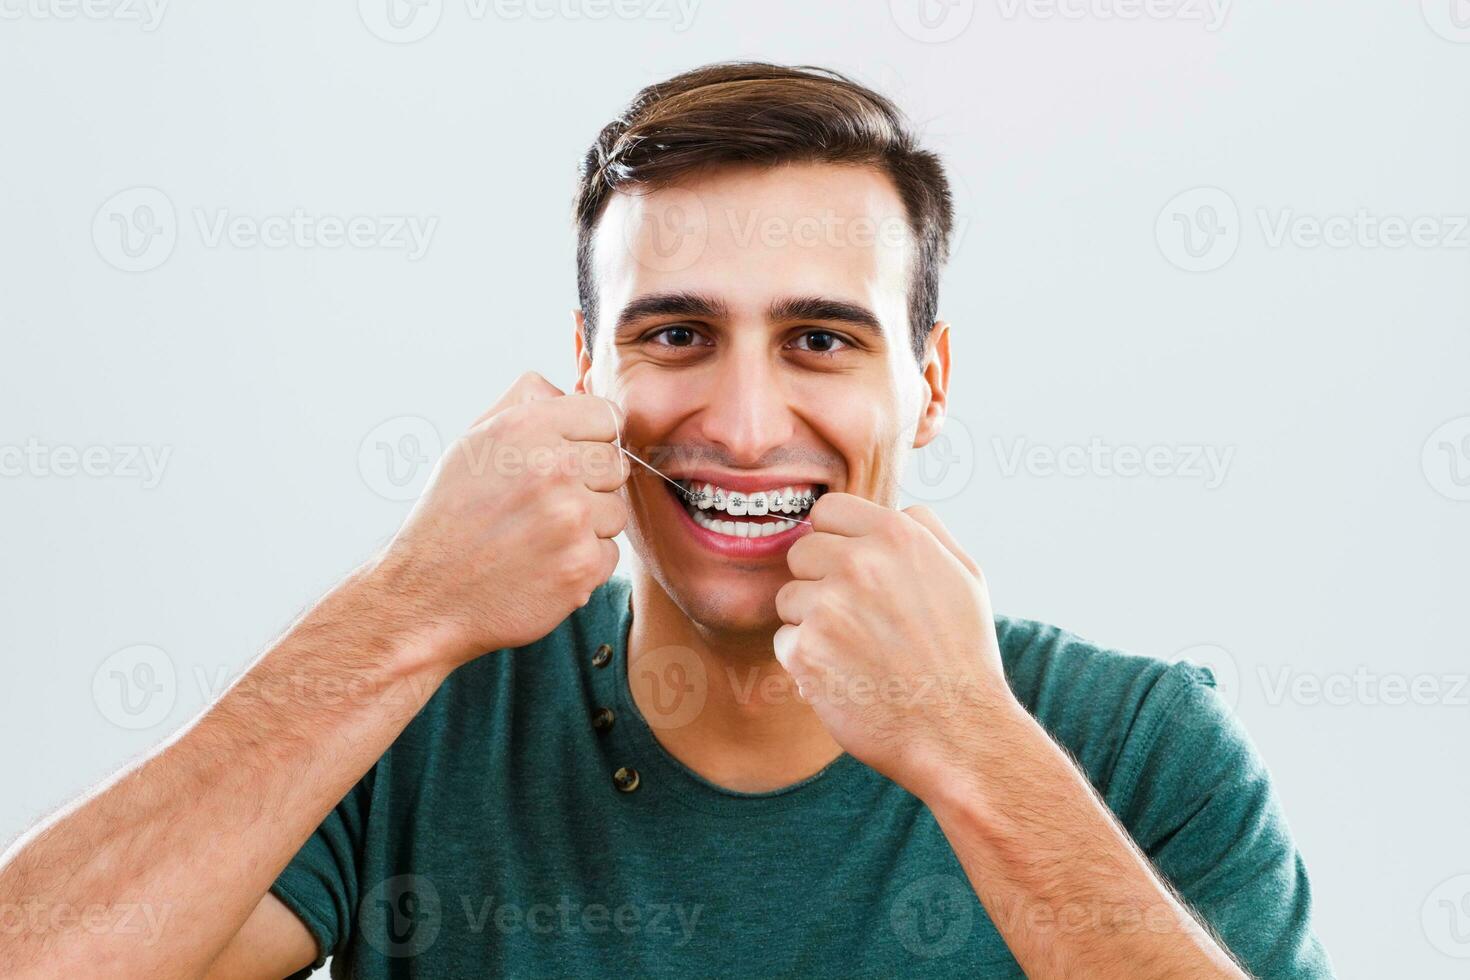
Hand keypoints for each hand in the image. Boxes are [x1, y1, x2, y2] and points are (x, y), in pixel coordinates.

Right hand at [368, 371, 628, 665]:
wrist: (426, 596)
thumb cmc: (453, 516)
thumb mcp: (475, 442)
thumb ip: (526, 403)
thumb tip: (575, 387)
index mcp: (526, 427)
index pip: (607, 414)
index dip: (589, 439)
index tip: (564, 461)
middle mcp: (553, 467)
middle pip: (617, 463)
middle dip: (589, 483)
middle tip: (543, 506)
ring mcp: (571, 518)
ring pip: (617, 511)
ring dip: (588, 526)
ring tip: (539, 537)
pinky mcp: (582, 565)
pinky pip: (610, 554)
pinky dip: (583, 563)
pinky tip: (544, 565)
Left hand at [773, 494, 1016, 798]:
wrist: (957, 732)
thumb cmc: (964, 655)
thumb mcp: (966, 576)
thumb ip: (927, 530)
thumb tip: (896, 508)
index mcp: (896, 537)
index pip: (828, 510)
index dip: (835, 538)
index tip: (849, 566)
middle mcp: (857, 565)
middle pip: (801, 552)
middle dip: (820, 580)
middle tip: (857, 618)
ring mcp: (826, 608)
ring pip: (789, 599)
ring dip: (812, 622)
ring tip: (856, 651)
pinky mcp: (804, 652)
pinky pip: (785, 641)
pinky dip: (807, 660)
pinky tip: (845, 676)